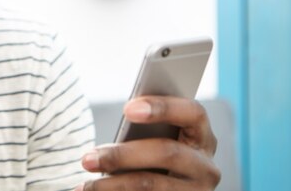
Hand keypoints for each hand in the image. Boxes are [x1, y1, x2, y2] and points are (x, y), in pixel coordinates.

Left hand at [76, 96, 220, 190]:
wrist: (168, 190)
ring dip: (112, 185)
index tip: (127, 110)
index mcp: (201, 135)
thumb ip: (147, 124)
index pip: (192, 112)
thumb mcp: (156, 138)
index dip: (163, 108)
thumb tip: (128, 112)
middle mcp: (206, 166)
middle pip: (166, 153)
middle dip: (122, 155)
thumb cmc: (153, 155)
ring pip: (151, 184)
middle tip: (87, 159)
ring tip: (84, 185)